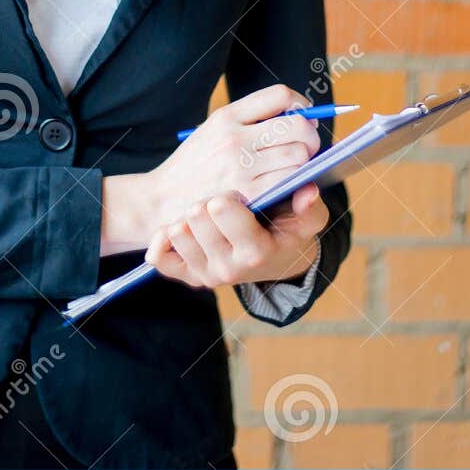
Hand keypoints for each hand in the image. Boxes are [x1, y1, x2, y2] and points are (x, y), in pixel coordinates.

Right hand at [144, 84, 321, 221]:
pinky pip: (289, 180)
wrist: (161, 199)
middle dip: (310, 134)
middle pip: (297, 125)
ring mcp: (241, 166)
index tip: (303, 113)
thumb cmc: (193, 165)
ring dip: (304, 160)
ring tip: (295, 164)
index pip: (280, 95)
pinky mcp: (247, 194)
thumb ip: (249, 119)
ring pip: (299, 155)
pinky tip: (286, 181)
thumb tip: (299, 114)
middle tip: (307, 143)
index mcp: (226, 116)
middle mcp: (234, 137)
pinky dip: (295, 180)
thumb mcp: (211, 129)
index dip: (300, 103)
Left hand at [147, 182, 328, 289]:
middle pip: (195, 216)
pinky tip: (183, 228)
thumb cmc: (289, 232)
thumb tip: (307, 191)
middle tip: (220, 204)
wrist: (276, 262)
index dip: (227, 197)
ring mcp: (206, 275)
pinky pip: (159, 256)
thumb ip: (310, 206)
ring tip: (207, 217)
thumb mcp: (308, 220)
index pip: (221, 211)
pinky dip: (164, 238)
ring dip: (188, 217)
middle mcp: (228, 269)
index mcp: (256, 252)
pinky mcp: (188, 277)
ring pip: (176, 231)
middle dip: (207, 202)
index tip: (236, 197)